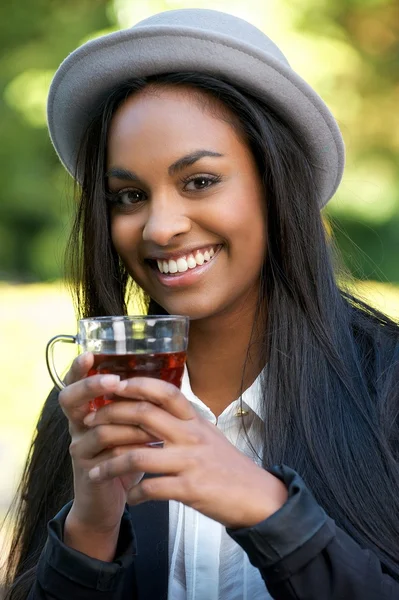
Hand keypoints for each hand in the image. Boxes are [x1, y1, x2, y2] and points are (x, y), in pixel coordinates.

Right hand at [59, 353, 158, 552]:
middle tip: (113, 381)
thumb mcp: (132, 426)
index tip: (90, 354)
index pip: (75, 382)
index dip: (79, 368)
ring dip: (128, 422)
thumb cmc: (127, 455)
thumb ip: (138, 403)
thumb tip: (166, 372)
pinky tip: (150, 445)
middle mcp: (78, 424)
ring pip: (97, 426)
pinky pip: (109, 452)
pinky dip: (131, 447)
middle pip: (69, 398)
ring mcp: (79, 447)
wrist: (114, 501)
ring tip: (153, 422)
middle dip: (91, 386)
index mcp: (88, 408)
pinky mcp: (87, 469)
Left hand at [84, 377, 287, 528]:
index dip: (137, 384)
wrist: (256, 496)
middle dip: (111, 416)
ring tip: (95, 472)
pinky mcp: (189, 489)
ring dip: (110, 465)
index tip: (112, 385)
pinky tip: (130, 498)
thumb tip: (154, 407)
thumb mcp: (207, 434)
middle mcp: (190, 435)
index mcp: (194, 420)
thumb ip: (183, 421)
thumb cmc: (228, 465)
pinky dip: (135, 495)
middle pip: (144, 415)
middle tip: (91, 422)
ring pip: (138, 456)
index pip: (164, 391)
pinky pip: (151, 489)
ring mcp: (189, 461)